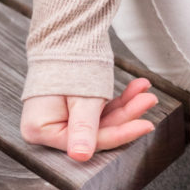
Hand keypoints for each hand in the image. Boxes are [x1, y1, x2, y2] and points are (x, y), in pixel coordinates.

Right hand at [21, 75, 158, 163]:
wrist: (61, 33)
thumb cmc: (66, 63)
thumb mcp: (80, 98)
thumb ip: (83, 127)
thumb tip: (80, 156)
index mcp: (40, 130)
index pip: (86, 142)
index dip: (119, 134)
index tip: (145, 126)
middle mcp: (49, 128)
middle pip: (96, 131)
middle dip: (126, 115)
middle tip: (148, 100)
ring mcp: (62, 118)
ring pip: (102, 120)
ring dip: (126, 106)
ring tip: (144, 91)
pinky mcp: (73, 110)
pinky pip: (100, 110)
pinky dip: (119, 100)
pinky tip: (136, 89)